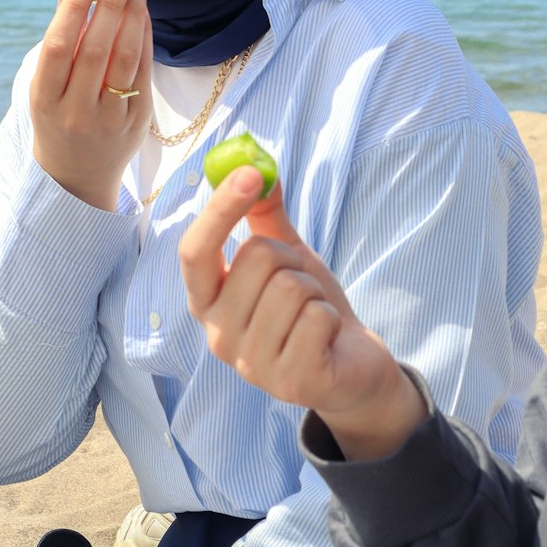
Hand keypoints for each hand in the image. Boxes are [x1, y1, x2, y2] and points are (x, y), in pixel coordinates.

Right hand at [30, 0, 152, 209]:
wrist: (77, 175)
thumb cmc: (57, 113)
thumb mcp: (46, 80)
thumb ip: (60, 29)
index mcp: (44, 99)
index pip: (58, 48)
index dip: (72, 10)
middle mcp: (75, 112)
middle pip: (95, 51)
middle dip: (110, 8)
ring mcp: (108, 120)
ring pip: (123, 61)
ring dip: (132, 18)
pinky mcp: (136, 122)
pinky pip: (142, 73)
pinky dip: (143, 38)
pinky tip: (142, 12)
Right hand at [178, 168, 428, 460]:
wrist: (352, 366)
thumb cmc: (310, 307)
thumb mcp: (286, 256)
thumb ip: (264, 215)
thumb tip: (255, 164)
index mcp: (207, 302)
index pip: (194, 252)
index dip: (219, 210)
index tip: (249, 173)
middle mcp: (218, 337)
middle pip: (255, 258)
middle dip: (291, 259)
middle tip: (301, 283)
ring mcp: (252, 366)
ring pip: (290, 287)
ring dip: (314, 292)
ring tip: (314, 314)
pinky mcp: (291, 383)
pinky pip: (316, 318)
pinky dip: (331, 318)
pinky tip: (327, 338)